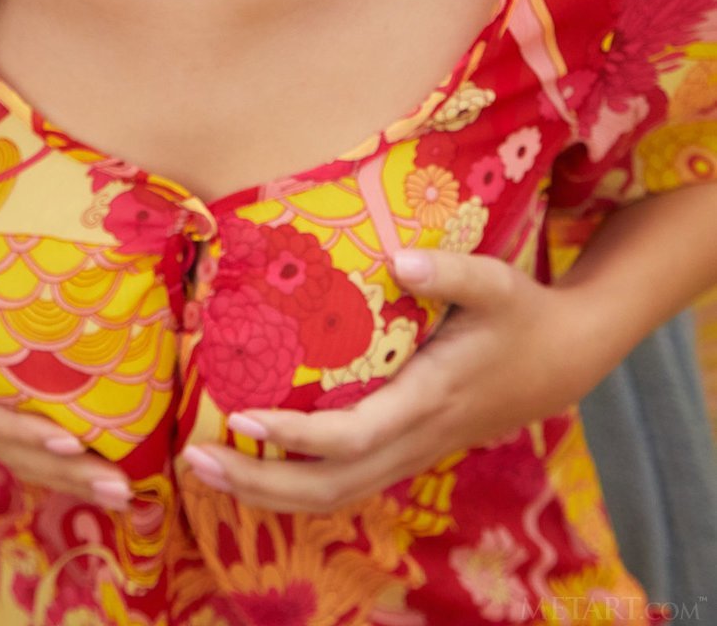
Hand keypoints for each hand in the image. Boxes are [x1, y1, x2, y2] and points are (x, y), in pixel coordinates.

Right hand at [0, 157, 134, 513]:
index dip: (22, 428)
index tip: (66, 437)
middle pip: (12, 448)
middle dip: (64, 472)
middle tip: (122, 489)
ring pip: (18, 458)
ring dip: (68, 481)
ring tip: (126, 497)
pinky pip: (18, 446)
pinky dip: (53, 468)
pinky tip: (96, 479)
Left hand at [180, 248, 592, 512]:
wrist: (564, 358)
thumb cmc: (521, 313)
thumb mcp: (495, 280)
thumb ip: (450, 271)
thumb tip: (400, 260)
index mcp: (429, 399)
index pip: (352, 436)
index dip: (296, 437)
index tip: (242, 418)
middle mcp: (416, 438)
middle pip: (331, 488)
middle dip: (259, 485)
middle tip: (192, 460)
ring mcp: (412, 452)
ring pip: (335, 496)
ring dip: (268, 494)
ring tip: (205, 470)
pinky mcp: (408, 449)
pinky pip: (346, 482)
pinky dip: (295, 484)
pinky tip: (255, 464)